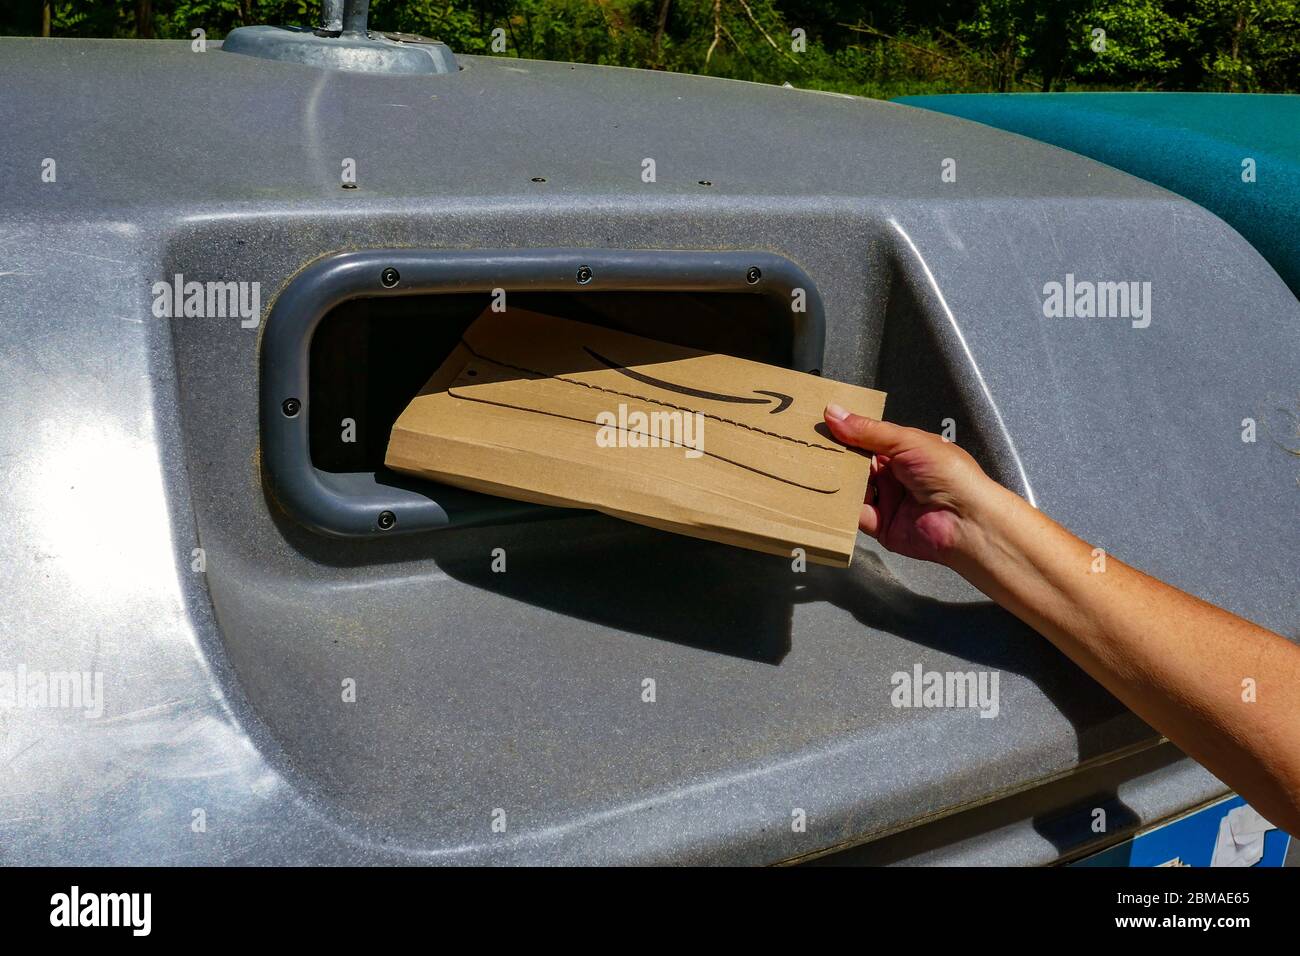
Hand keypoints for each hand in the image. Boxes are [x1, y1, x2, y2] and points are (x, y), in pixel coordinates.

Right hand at [823, 404, 1002, 565]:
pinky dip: (843, 510)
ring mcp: (888, 501)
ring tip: (813, 472)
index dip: (845, 434)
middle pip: (857, 466)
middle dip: (837, 459)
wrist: (966, 520)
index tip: (818, 427)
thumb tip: (833, 412)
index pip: (867, 440)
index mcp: (904, 451)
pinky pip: (856, 516)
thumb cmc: (948, 473)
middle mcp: (895, 475)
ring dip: (837, 483)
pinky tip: (829, 498)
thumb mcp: (907, 442)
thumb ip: (868, 431)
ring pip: (853, 490)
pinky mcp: (882, 527)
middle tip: (809, 450)